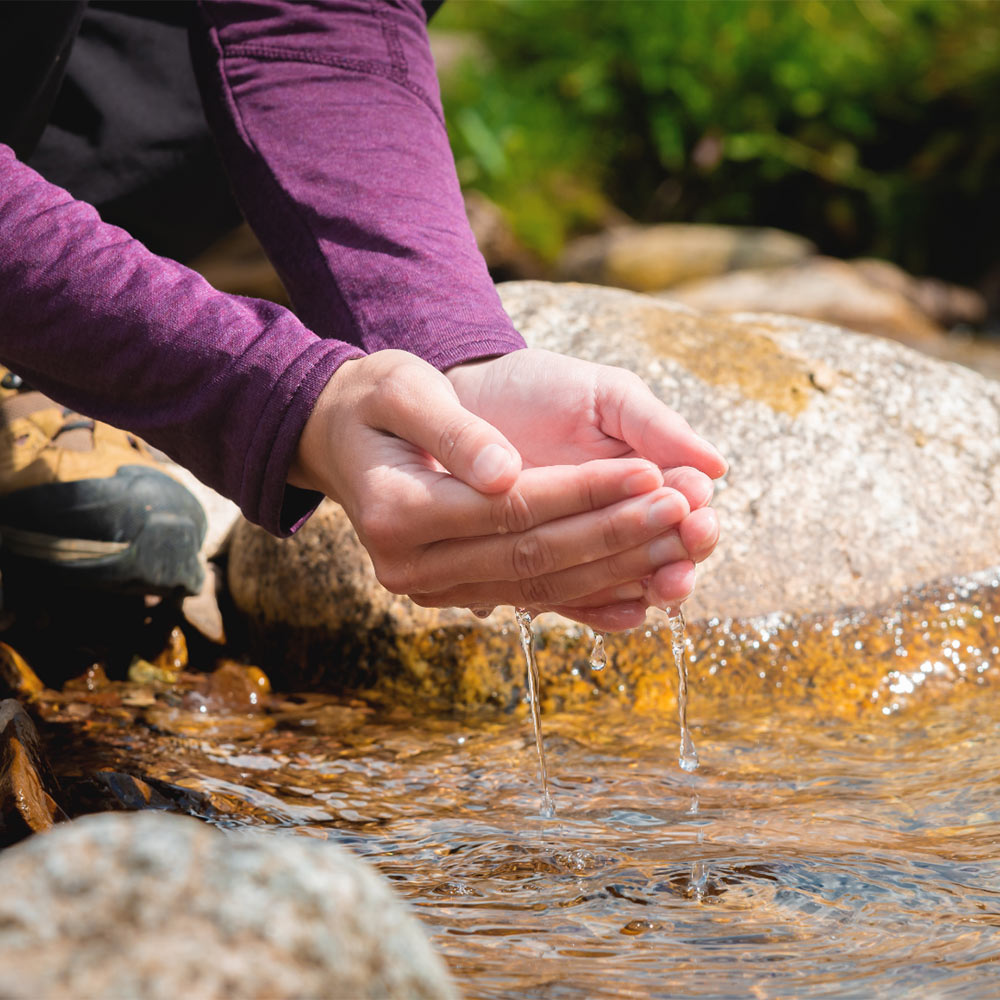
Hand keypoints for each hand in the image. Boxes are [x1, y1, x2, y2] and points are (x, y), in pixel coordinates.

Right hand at [288, 350, 696, 627]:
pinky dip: (589, 601)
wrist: (342, 438)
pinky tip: (643, 599)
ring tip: (682, 544)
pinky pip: (531, 601)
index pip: (514, 508)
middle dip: (618, 534)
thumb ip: (455, 430)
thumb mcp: (404, 389)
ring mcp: (432, 587)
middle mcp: (412, 565)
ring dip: (618, 568)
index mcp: (398, 511)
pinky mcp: (455, 591)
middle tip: (688, 510)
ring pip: (541, 586)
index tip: (654, 473)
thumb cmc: (377, 400)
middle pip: (535, 556)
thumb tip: (505, 474)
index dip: (587, 493)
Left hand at [447, 349, 726, 617]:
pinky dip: (602, 609)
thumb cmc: (541, 389)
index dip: (696, 514)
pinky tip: (625, 612)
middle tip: (689, 546)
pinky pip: (573, 599)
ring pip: (626, 583)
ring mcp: (579, 548)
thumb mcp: (603, 396)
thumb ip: (655, 426)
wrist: (468, 400)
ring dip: (651, 586)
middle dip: (682, 554)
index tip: (699, 510)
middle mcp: (618, 521)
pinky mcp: (537, 570)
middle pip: (664, 555)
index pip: (684, 510)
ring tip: (663, 584)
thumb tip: (716, 466)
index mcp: (645, 479)